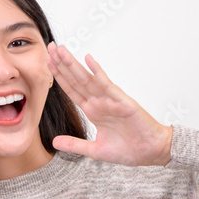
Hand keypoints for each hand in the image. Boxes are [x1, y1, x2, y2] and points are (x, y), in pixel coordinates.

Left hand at [46, 42, 171, 166]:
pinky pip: (107, 85)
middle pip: (76, 79)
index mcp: (93, 111)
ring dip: (74, 64)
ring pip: (87, 79)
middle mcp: (99, 102)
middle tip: (50, 47)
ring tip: (61, 50)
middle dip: (62, 64)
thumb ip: (75, 145)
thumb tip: (54, 142)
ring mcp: (110, 100)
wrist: (151, 152)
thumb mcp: (95, 150)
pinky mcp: (122, 102)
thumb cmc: (129, 149)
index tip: (47, 62)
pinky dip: (98, 72)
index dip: (59, 76)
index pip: (71, 90)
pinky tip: (88, 60)